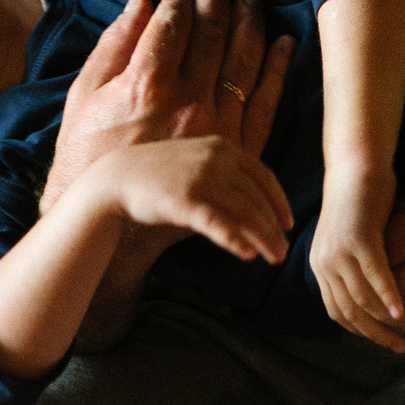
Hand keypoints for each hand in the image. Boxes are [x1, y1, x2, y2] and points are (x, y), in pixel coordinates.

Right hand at [43, 0, 294, 214]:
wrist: (108, 217)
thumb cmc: (86, 155)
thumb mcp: (84, 95)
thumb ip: (113, 45)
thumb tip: (141, 1)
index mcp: (146, 83)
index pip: (174, 24)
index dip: (181, 1)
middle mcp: (186, 101)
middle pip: (213, 37)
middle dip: (218, 4)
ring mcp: (215, 128)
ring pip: (243, 65)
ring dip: (251, 28)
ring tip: (253, 6)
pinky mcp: (235, 154)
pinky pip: (264, 105)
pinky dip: (276, 71)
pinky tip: (283, 46)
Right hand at [94, 137, 292, 265]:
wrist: (117, 177)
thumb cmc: (160, 176)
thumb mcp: (198, 163)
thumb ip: (225, 175)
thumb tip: (254, 205)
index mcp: (223, 147)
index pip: (263, 176)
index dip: (279, 201)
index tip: (288, 223)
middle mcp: (217, 158)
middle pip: (257, 197)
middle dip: (274, 226)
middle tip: (284, 250)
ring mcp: (201, 178)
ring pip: (244, 212)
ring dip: (263, 237)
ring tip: (273, 257)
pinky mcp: (186, 200)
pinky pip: (218, 223)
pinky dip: (236, 239)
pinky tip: (247, 255)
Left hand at [311, 165, 404, 350]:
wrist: (355, 163)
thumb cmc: (361, 201)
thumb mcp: (354, 239)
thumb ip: (358, 268)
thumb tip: (379, 299)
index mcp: (320, 266)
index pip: (338, 312)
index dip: (362, 331)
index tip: (385, 341)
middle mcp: (324, 263)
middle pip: (349, 313)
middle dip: (376, 334)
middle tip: (401, 347)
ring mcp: (339, 251)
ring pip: (363, 299)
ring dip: (388, 320)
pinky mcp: (358, 238)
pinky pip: (375, 276)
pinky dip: (390, 296)